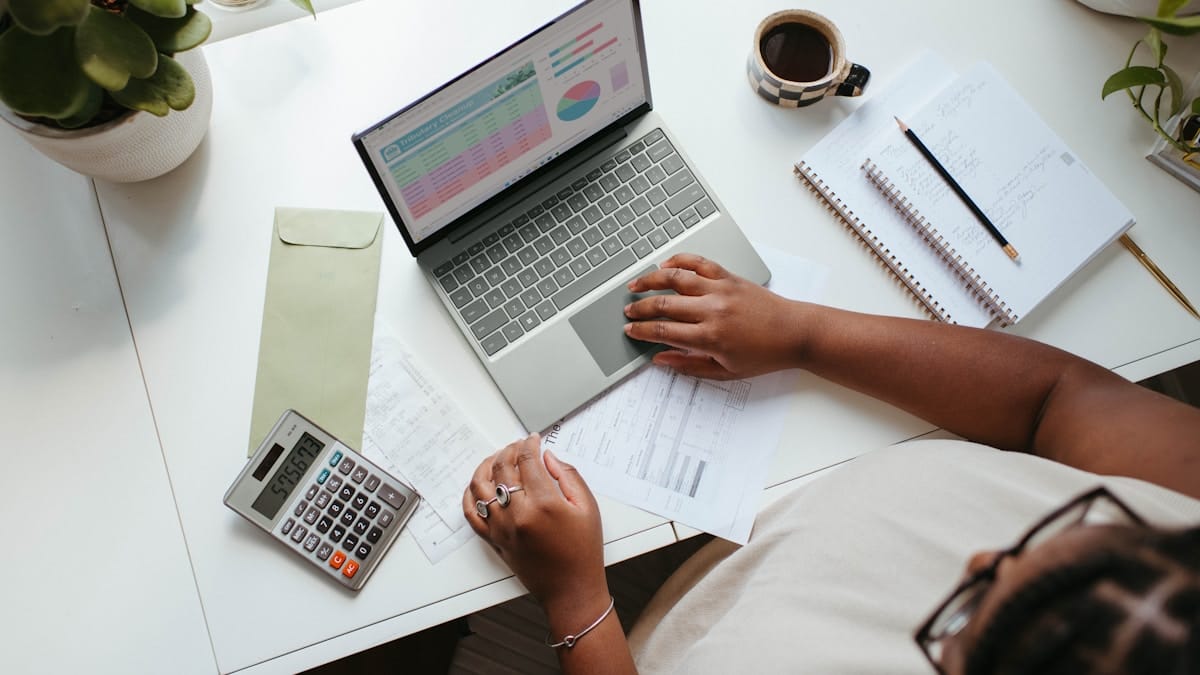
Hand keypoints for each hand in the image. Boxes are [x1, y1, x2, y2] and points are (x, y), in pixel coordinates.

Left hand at [462, 434, 608, 616]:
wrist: (571, 590)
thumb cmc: (583, 552)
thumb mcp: (587, 508)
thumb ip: (567, 476)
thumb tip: (547, 457)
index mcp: (544, 504)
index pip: (527, 460)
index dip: (529, 444)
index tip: (533, 440)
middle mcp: (518, 514)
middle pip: (502, 469)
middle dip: (509, 450)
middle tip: (518, 446)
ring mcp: (501, 528)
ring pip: (480, 486)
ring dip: (486, 466)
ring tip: (497, 460)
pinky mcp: (494, 540)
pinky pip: (471, 513)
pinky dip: (470, 495)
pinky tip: (479, 486)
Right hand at [624, 253, 803, 378]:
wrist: (795, 333)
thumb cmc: (764, 355)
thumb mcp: (725, 372)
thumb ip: (689, 366)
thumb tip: (661, 359)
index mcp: (710, 337)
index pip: (663, 331)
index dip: (641, 331)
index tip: (630, 330)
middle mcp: (712, 310)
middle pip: (663, 304)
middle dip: (640, 308)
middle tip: (628, 311)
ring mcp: (720, 290)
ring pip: (676, 278)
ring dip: (651, 280)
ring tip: (635, 284)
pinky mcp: (729, 277)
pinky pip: (699, 263)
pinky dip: (680, 261)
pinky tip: (666, 265)